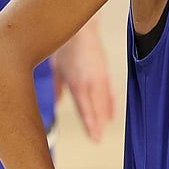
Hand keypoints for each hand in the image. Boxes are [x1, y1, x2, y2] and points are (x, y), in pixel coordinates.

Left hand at [51, 25, 113, 142]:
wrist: (82, 28)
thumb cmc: (65, 46)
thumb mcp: (57, 68)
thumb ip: (58, 87)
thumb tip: (58, 102)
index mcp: (78, 83)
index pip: (86, 110)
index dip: (90, 125)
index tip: (94, 138)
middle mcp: (92, 82)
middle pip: (97, 109)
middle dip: (97, 125)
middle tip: (98, 139)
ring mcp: (101, 77)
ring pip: (105, 102)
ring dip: (104, 117)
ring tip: (103, 130)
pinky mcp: (106, 71)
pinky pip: (110, 92)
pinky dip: (111, 104)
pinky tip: (112, 115)